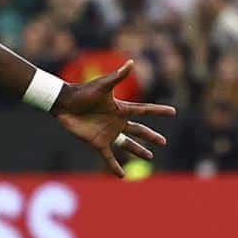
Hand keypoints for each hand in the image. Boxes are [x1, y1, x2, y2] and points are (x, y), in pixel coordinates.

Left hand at [53, 60, 176, 177]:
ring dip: (139, 151)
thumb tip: (131, 62)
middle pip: (139, 130)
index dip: (159, 111)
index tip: (173, 112)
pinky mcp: (97, 142)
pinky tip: (122, 176)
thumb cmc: (83, 92)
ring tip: (150, 157)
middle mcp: (117, 121)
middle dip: (151, 136)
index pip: (145, 110)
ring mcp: (108, 133)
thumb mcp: (102, 85)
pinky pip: (108, 157)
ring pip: (128, 144)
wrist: (64, 103)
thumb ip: (118, 76)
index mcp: (121, 108)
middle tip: (163, 142)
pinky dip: (115, 166)